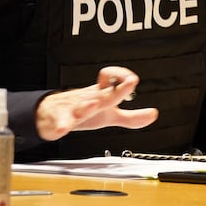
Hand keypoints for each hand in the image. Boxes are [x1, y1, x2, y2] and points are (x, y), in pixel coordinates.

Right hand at [35, 67, 156, 141]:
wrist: (52, 111)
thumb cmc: (85, 110)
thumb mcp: (110, 114)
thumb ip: (132, 117)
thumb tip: (153, 114)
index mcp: (102, 95)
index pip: (112, 79)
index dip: (123, 76)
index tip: (133, 80)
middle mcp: (90, 99)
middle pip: (104, 92)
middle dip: (118, 88)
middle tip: (131, 81)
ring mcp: (75, 109)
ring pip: (81, 106)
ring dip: (88, 105)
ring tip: (94, 104)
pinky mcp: (61, 121)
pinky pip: (60, 123)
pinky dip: (60, 126)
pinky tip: (62, 129)